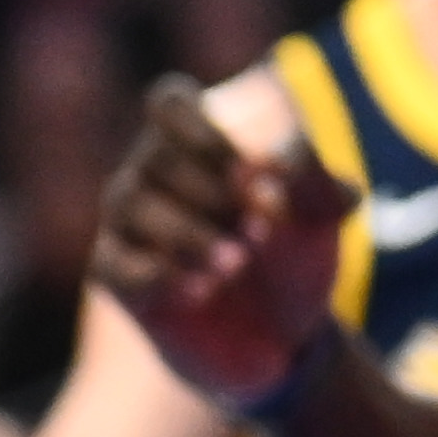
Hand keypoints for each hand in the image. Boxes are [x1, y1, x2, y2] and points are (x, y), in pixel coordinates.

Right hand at [95, 73, 346, 410]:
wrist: (283, 335)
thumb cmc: (295, 255)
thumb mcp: (322, 215)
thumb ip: (313, 176)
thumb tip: (276, 157)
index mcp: (196, 144)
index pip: (168, 100)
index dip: (207, 131)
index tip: (253, 173)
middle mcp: (150, 175)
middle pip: (156, 158)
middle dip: (213, 193)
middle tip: (260, 230)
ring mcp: (128, 226)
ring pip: (128, 202)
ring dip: (188, 233)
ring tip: (239, 264)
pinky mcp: (118, 278)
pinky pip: (115, 263)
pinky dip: (159, 274)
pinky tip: (204, 291)